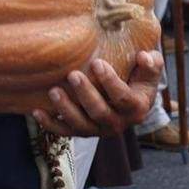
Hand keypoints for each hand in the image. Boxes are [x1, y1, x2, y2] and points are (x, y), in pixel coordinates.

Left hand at [30, 53, 163, 138]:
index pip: (123, 98)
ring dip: (66, 109)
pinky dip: (50, 124)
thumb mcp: (150, 69)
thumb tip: (143, 56)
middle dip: (85, 94)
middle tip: (73, 74)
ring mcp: (98, 130)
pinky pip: (64, 132)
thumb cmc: (139, 77)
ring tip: (54, 91)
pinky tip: (36, 112)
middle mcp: (118, 123)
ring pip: (81, 125)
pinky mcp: (82, 132)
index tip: (98, 63)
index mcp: (137, 108)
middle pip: (100, 113)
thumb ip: (151, 63)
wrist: (131, 98)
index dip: (110, 82)